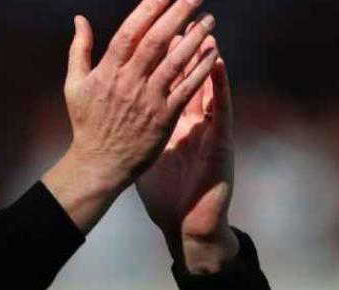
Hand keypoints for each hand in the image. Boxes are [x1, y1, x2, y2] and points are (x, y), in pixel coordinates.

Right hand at [42, 0, 219, 232]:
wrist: (98, 164)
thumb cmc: (87, 124)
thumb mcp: (74, 85)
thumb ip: (79, 50)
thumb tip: (80, 19)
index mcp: (107, 72)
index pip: (130, 32)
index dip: (149, 8)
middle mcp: (128, 83)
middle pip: (156, 40)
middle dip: (178, 13)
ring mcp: (147, 100)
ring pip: (175, 62)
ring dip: (195, 38)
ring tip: (210, 18)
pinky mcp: (163, 118)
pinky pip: (186, 88)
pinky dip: (201, 69)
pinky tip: (213, 51)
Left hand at [135, 34, 238, 272]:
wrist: (187, 221)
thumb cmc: (168, 191)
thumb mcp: (148, 154)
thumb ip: (136, 127)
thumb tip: (117, 111)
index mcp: (173, 121)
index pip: (166, 83)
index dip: (159, 59)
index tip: (151, 31)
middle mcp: (192, 121)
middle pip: (186, 78)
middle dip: (183, 47)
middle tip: (180, 17)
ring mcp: (207, 130)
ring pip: (206, 87)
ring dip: (204, 57)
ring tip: (204, 27)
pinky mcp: (218, 143)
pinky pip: (220, 110)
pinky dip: (219, 87)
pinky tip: (218, 65)